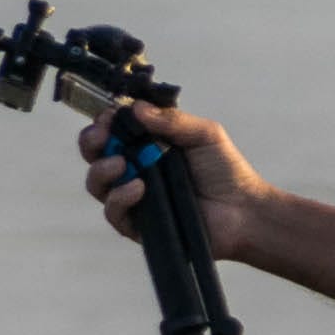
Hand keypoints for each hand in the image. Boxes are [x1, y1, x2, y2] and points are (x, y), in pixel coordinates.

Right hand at [79, 91, 268, 262]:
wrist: (244, 211)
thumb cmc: (227, 171)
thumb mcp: (204, 134)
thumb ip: (172, 120)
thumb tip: (136, 108)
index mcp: (147, 144)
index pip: (112, 130)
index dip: (104, 122)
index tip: (108, 116)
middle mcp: (135, 170)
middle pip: (95, 155)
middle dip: (91, 142)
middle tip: (102, 137)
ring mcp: (134, 199)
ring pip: (97, 184)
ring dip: (101, 170)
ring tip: (121, 164)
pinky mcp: (138, 226)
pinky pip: (114, 213)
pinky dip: (120, 198)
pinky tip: (139, 188)